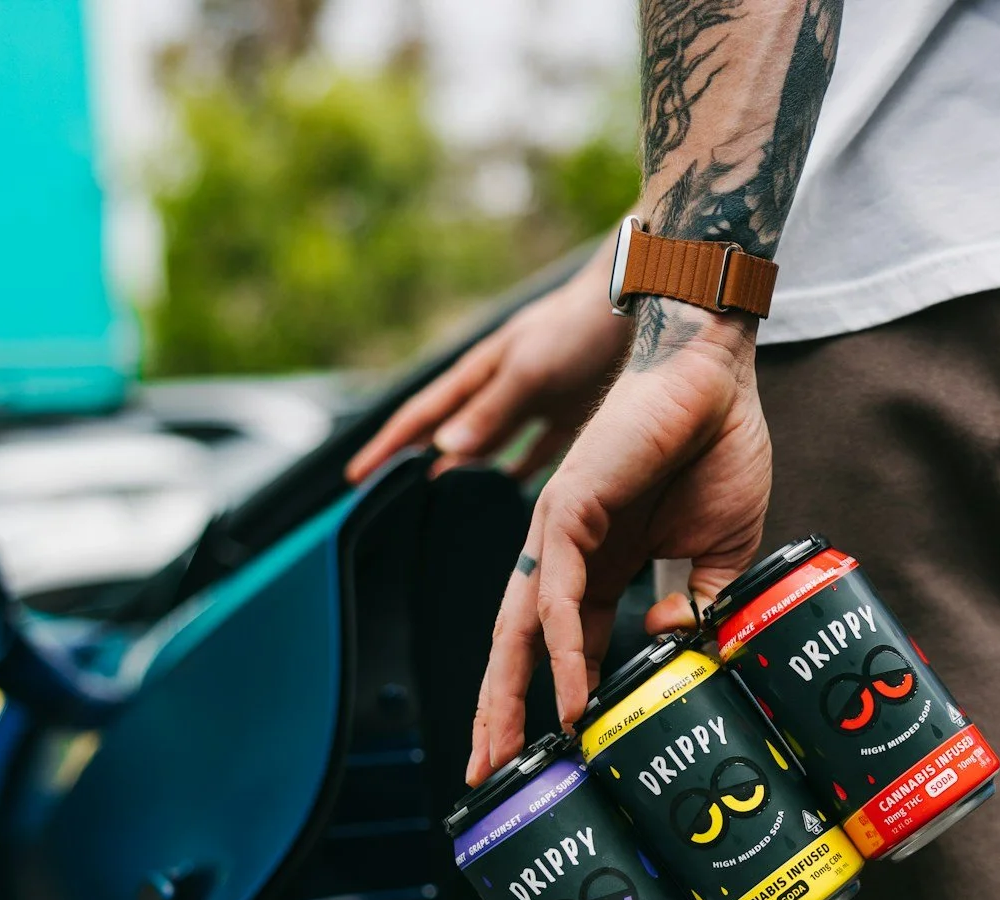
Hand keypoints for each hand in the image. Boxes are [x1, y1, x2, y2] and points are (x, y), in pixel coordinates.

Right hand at [346, 251, 628, 483]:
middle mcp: (502, 385)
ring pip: (488, 443)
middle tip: (387, 495)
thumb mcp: (531, 371)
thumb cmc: (582, 327)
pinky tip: (513, 488)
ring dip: (464, 468)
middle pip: (448, 431)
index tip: (355, 479)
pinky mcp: (572, 411)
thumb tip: (443, 452)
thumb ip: (490, 412)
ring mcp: (536, 398)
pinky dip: (521, 470)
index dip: (387, 448)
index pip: (421, 416)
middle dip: (415, 460)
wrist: (645, 302)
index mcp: (481, 372)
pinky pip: (537, 450)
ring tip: (438, 496)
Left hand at [466, 305, 768, 784]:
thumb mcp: (718, 553)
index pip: (565, 648)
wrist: (717, 374)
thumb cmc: (719, 447)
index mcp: (602, 566)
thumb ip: (696, 606)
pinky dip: (560, 651)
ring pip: (519, 630)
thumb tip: (669, 652)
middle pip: (520, 649)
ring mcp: (560, 531)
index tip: (559, 758)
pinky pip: (557, 597)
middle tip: (487, 778)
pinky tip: (570, 699)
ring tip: (503, 756)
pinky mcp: (567, 507)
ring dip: (508, 698)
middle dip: (500, 714)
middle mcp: (568, 554)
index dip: (559, 701)